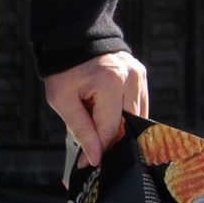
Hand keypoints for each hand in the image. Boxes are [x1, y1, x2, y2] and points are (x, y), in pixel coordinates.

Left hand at [44, 50, 149, 170]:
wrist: (73, 39)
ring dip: (120, 128)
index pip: (111, 129)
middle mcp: (130, 78)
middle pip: (128, 124)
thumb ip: (81, 130)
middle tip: (97, 152)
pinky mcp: (141, 75)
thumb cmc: (64, 70)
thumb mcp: (62, 100)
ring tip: (101, 131)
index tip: (89, 164)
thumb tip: (94, 158)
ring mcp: (139, 75)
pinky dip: (126, 116)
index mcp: (110, 82)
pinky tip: (111, 117)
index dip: (100, 149)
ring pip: (137, 117)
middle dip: (112, 140)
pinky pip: (139, 105)